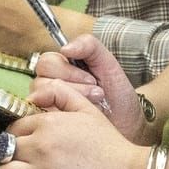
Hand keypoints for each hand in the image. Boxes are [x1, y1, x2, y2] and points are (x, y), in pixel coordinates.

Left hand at [0, 82, 146, 168]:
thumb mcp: (88, 109)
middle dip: (12, 154)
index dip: (19, 135)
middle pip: (4, 150)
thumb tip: (32, 95)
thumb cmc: (110, 143)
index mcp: (47, 124)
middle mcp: (40, 147)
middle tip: (27, 161)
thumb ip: (60, 93)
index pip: (13, 127)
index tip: (29, 143)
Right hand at [33, 34, 147, 140]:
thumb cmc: (116, 95)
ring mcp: (49, 105)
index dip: (67, 70)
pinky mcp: (52, 122)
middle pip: (41, 78)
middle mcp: (50, 85)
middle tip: (96, 92)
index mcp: (61, 68)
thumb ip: (88, 45)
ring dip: (74, 99)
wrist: (126, 123)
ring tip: (94, 103)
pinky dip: (67, 114)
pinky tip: (83, 116)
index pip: (46, 61)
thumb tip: (64, 48)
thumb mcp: (107, 63)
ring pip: (43, 96)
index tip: (92, 79)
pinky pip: (46, 115)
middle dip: (73, 85)